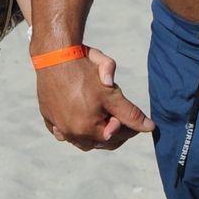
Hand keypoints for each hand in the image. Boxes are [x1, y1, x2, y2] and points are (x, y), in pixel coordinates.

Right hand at [37, 54, 153, 151]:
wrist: (54, 55)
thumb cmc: (85, 72)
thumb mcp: (112, 93)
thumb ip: (132, 114)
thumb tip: (151, 127)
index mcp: (87, 129)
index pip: (115, 138)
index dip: (127, 128)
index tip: (130, 117)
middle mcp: (70, 133)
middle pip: (99, 142)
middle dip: (112, 133)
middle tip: (120, 119)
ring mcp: (57, 126)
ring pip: (81, 140)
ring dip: (93, 134)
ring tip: (103, 119)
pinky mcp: (48, 118)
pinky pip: (63, 133)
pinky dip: (74, 129)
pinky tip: (82, 119)